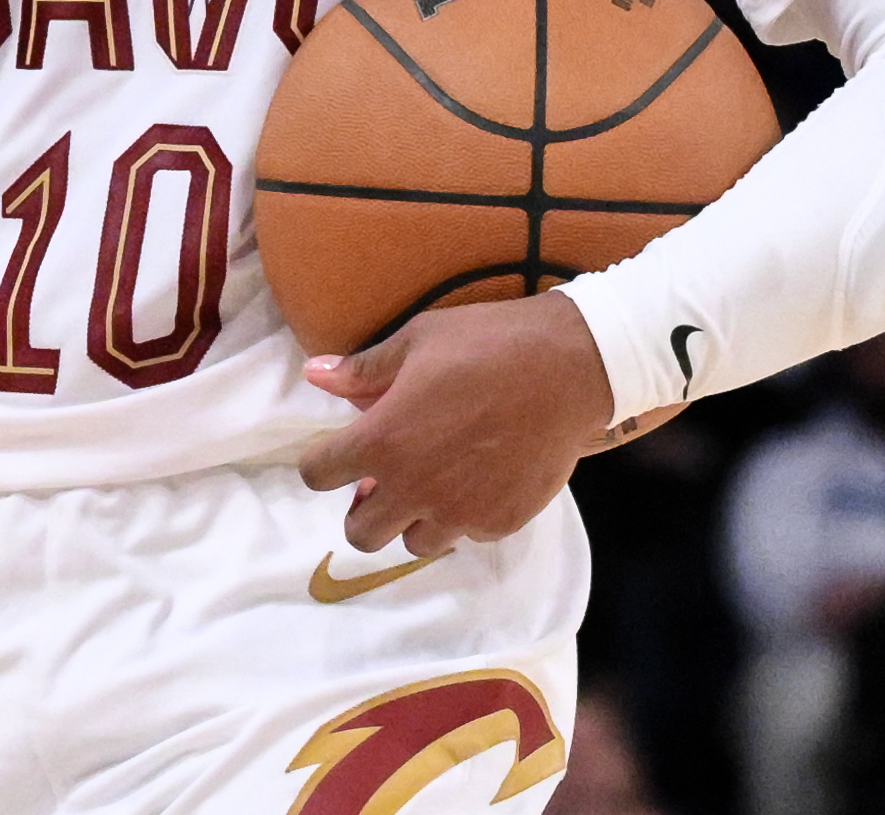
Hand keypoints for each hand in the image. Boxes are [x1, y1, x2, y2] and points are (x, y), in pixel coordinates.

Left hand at [296, 294, 620, 555]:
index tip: (337, 452)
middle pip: (360, 533)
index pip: (318, 475)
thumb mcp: (417, 340)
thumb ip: (363, 370)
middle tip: (384, 479)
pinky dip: (464, 515)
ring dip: (414, 518)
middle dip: (363, 508)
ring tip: (435, 481)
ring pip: (413, 543)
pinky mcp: (500, 522)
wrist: (570, 367)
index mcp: (383, 441)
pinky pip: (466, 535)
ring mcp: (459, 512)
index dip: (321, 461)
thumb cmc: (487, 343)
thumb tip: (314, 374)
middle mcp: (414, 488)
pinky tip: (479, 479)